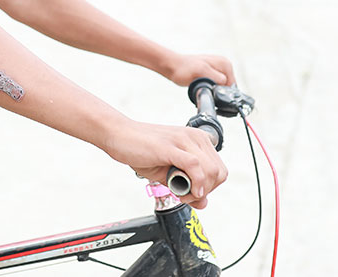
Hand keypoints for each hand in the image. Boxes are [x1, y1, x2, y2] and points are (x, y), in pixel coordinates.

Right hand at [105, 121, 227, 208]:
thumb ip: (187, 184)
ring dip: (198, 190)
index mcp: (196, 140)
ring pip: (210, 170)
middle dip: (206, 191)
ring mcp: (183, 140)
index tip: (192, 193)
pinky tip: (188, 190)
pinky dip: (196, 182)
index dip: (210, 188)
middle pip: (218, 172)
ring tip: (179, 192)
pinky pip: (194, 166)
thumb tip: (203, 202)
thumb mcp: (167, 171)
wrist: (118, 134)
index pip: (219, 170)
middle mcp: (194, 137)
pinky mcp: (170, 147)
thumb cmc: (140, 150)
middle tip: (184, 195)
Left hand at [167, 53, 234, 87]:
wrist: (172, 66)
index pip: (232, 85)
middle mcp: (224, 66)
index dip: (222, 92)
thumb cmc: (184, 68)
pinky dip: (209, 89)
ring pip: (221, 88)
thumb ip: (216, 77)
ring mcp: (218, 70)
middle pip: (227, 87)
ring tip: (200, 86)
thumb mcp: (201, 72)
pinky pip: (215, 86)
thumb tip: (225, 84)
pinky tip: (200, 86)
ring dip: (212, 91)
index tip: (210, 91)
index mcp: (225, 64)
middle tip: (203, 88)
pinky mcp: (212, 75)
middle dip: (217, 91)